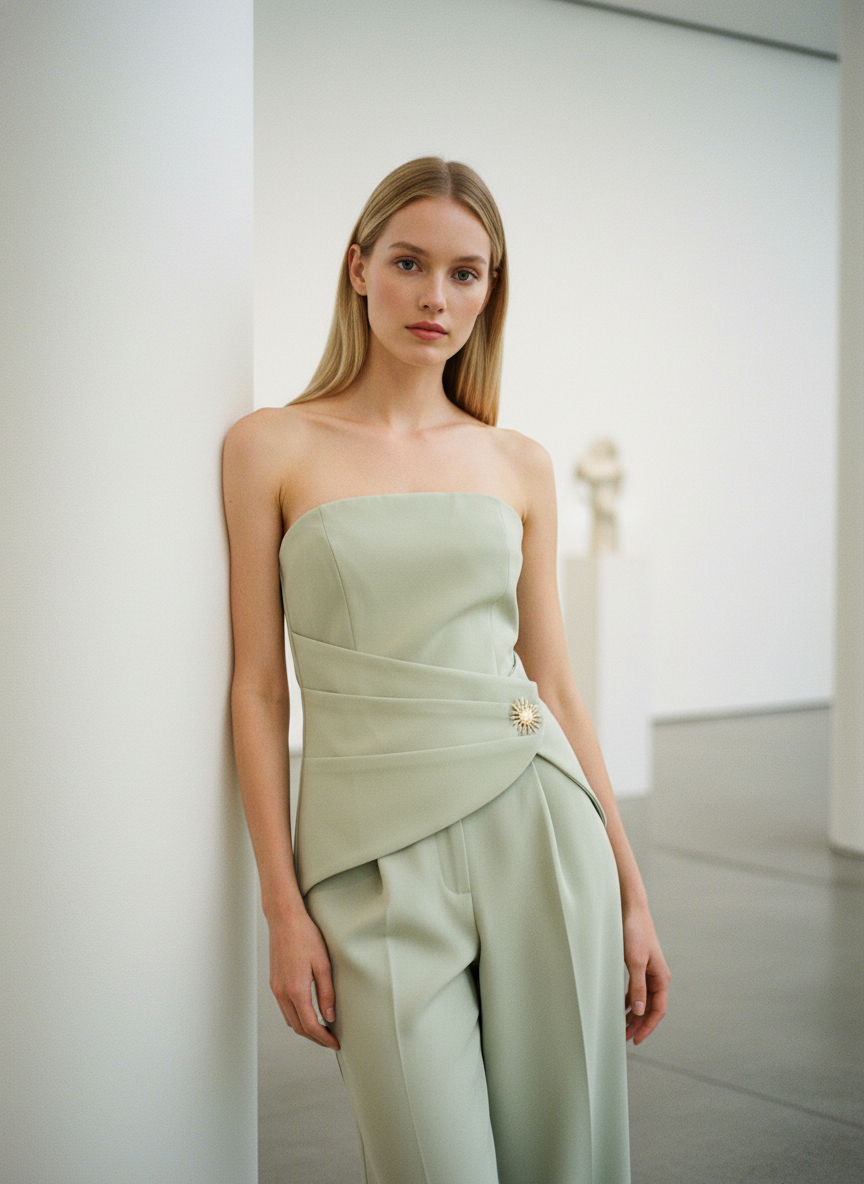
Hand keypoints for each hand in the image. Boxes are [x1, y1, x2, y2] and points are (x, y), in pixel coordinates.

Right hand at [268, 906, 339, 1050]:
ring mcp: (276, 988)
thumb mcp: (323, 964)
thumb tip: (330, 1017)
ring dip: (305, 1028)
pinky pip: (284, 1008)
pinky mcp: (274, 982)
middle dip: (315, 1037)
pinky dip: (296, 1016)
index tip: (336, 1043)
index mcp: (296, 990)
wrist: (284, 919)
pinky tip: (308, 1012)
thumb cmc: (305, 936)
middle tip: (331, 1039)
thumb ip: (326, 994)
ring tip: (322, 1028)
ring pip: (290, 1019)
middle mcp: (282, 993)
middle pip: (298, 1027)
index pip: (310, 1026)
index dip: (324, 1038)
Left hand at [623, 903, 669, 1044]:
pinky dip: (629, 1000)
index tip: (636, 1040)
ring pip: (642, 1000)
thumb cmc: (635, 932)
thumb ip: (637, 987)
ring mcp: (648, 971)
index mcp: (661, 978)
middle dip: (639, 1024)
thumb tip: (638, 1011)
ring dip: (633, 1014)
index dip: (647, 1027)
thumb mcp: (634, 962)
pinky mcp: (639, 965)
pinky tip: (620, 1007)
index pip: (657, 1010)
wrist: (631, 909)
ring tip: (621, 1027)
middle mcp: (657, 977)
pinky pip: (636, 989)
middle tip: (624, 1038)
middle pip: (650, 1008)